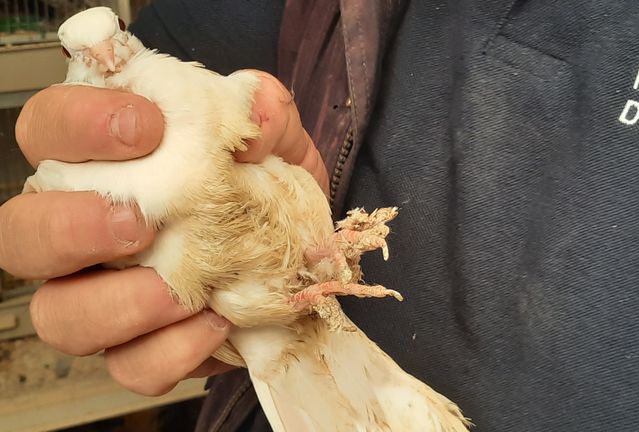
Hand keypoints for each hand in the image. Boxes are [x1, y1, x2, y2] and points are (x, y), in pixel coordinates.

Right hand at [1, 71, 324, 395]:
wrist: (297, 252)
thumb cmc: (265, 183)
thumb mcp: (275, 138)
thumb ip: (267, 116)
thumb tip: (256, 126)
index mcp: (99, 161)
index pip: (47, 128)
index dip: (78, 123)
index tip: (145, 127)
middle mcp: (83, 229)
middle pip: (21, 233)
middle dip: (68, 228)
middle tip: (136, 223)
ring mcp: (104, 294)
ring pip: (57, 315)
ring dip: (113, 305)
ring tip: (174, 291)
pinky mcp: (141, 345)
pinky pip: (129, 365)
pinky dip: (168, 352)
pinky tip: (214, 323)